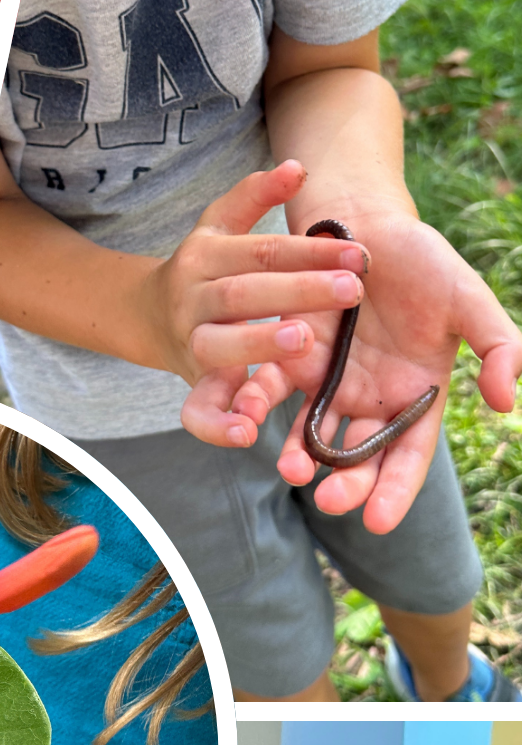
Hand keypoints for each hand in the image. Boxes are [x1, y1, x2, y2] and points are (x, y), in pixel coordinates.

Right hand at [139, 159, 367, 445]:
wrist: (148, 316)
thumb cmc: (207, 269)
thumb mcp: (223, 226)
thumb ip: (257, 197)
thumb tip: (298, 168)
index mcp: (208, 255)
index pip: (265, 251)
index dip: (310, 251)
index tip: (360, 253)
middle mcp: (194, 298)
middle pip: (246, 292)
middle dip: (300, 290)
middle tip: (353, 290)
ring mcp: (190, 343)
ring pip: (219, 344)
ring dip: (260, 342)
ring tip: (303, 340)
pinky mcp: (191, 385)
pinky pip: (196, 410)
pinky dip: (217, 424)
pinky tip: (247, 433)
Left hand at [190, 205, 521, 532]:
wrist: (368, 222)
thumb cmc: (423, 262)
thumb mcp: (469, 299)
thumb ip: (498, 347)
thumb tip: (507, 403)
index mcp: (416, 397)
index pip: (408, 456)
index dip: (395, 491)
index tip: (379, 522)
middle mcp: (370, 401)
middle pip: (358, 457)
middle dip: (346, 485)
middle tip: (331, 501)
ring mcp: (328, 384)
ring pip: (312, 434)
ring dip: (300, 456)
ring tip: (293, 470)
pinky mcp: (289, 359)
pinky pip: (272, 390)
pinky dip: (260, 405)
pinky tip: (250, 417)